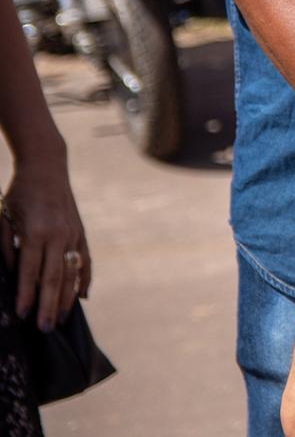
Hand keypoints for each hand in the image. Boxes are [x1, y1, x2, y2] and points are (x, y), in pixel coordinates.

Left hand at [1, 158, 89, 329]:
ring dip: (67, 298)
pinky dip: (84, 280)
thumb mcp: (4, 219)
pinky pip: (84, 261)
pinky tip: (83, 297)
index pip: (30, 271)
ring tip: (62, 320)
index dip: (26, 294)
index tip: (22, 315)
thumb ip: (7, 249)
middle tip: (45, 329)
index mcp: (35, 232)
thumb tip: (13, 276)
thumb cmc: (19, 194)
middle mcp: (58, 235)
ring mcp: (73, 234)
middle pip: (54, 277)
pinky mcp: (81, 233)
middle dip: (49, 305)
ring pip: (72, 272)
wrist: (47, 168)